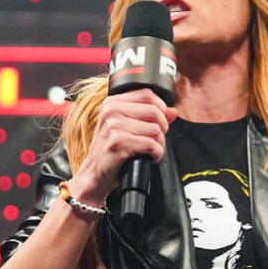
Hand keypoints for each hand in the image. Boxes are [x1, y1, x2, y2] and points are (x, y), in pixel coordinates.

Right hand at [71, 89, 177, 203]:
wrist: (94, 173)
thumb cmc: (110, 151)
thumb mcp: (126, 128)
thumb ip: (149, 116)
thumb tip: (173, 111)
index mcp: (112, 103)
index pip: (147, 94)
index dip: (161, 108)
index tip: (159, 122)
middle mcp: (112, 111)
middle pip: (154, 112)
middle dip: (162, 128)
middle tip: (155, 139)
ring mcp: (114, 126)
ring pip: (155, 129)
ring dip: (159, 143)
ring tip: (150, 150)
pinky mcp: (119, 142)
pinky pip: (151, 145)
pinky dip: (156, 154)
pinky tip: (148, 157)